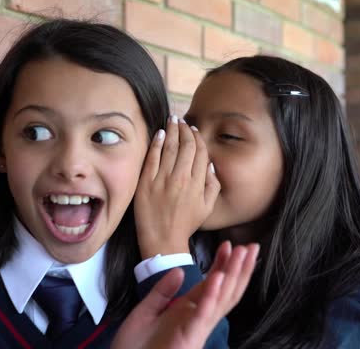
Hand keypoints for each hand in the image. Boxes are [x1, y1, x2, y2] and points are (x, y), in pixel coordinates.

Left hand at [112, 241, 258, 348]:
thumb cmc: (134, 346)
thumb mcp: (146, 311)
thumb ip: (163, 291)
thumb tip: (179, 271)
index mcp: (189, 310)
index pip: (213, 283)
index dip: (223, 264)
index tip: (229, 244)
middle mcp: (198, 318)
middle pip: (225, 290)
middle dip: (239, 268)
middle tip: (252, 246)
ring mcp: (196, 328)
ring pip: (221, 300)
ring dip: (232, 276)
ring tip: (241, 255)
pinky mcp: (189, 337)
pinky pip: (203, 315)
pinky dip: (211, 296)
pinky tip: (217, 278)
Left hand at [135, 115, 219, 257]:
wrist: (163, 240)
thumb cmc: (186, 224)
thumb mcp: (207, 207)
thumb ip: (213, 185)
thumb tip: (209, 164)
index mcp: (198, 184)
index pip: (200, 152)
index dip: (197, 138)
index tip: (193, 129)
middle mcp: (182, 179)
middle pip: (185, 146)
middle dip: (184, 130)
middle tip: (181, 120)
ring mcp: (163, 180)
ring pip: (170, 148)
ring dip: (172, 131)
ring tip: (172, 120)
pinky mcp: (146, 183)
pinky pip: (152, 158)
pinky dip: (157, 144)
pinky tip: (159, 134)